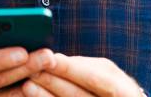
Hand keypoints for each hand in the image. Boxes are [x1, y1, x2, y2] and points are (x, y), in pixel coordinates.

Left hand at [21, 53, 143, 96]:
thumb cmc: (108, 85)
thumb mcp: (105, 73)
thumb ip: (83, 68)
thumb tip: (54, 59)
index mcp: (123, 91)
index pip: (94, 79)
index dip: (71, 69)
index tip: (50, 57)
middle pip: (77, 96)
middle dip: (53, 82)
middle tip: (32, 69)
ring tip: (27, 84)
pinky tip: (32, 96)